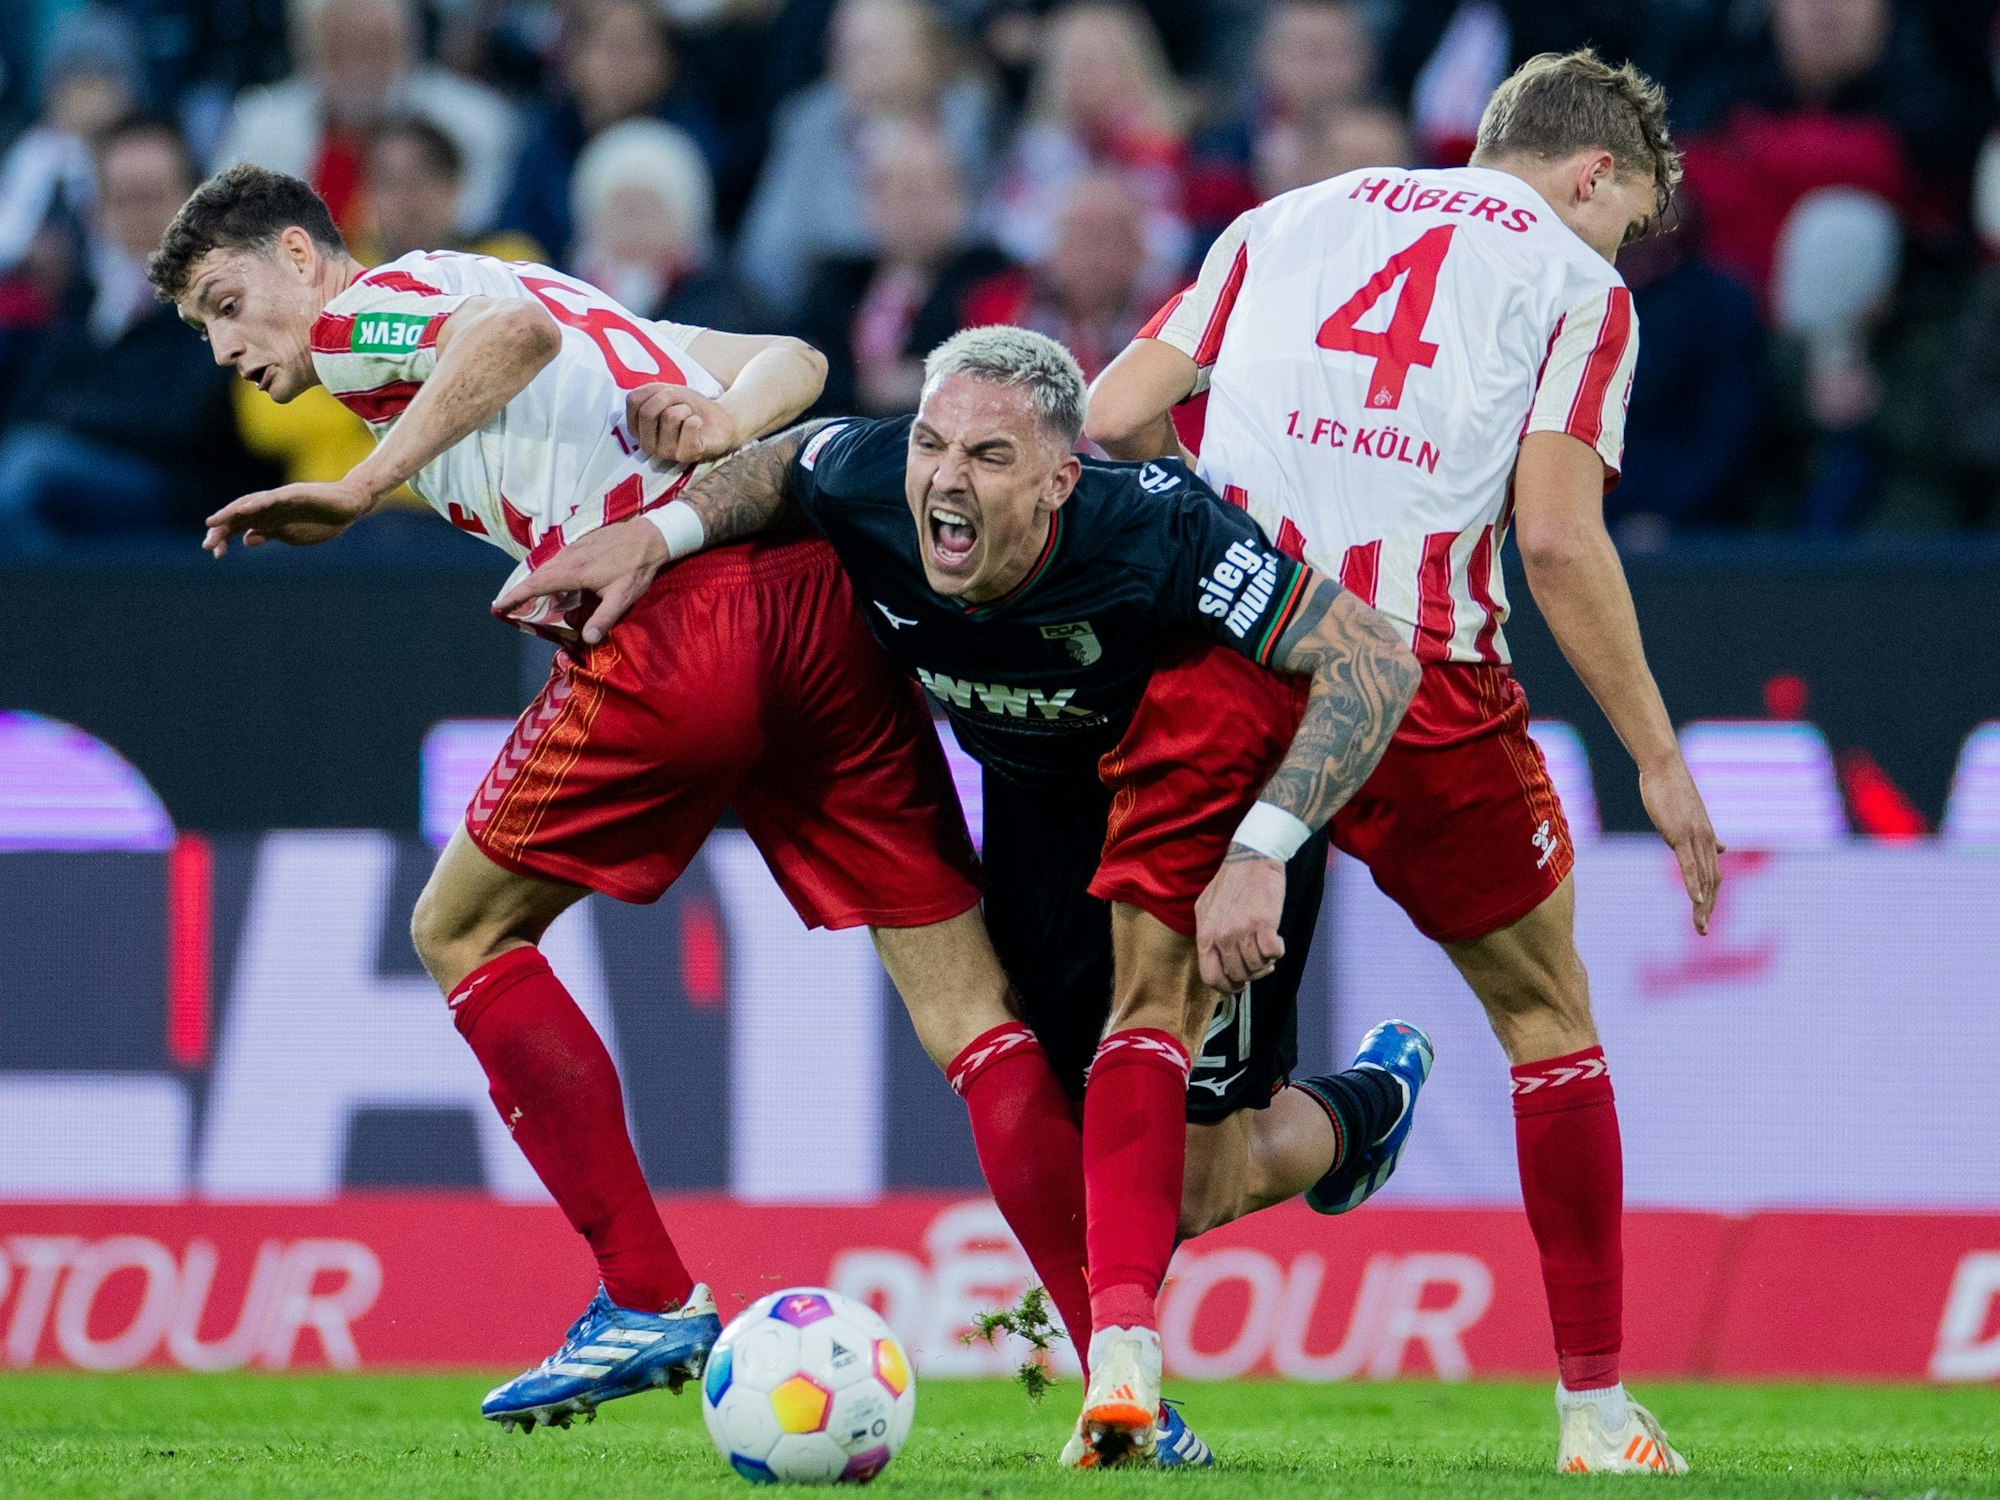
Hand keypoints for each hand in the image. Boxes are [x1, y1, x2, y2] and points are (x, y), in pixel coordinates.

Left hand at [202, 478, 373, 556]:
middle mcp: (270, 506)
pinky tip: (245, 509)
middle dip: (222, 528)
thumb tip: (247, 538)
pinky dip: (258, 503)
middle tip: (208, 545)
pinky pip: (273, 498)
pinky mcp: (296, 494)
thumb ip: (269, 533)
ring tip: (214, 522)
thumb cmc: (322, 520)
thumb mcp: (291, 534)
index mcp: (269, 518)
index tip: (214, 553)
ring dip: (232, 513)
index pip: (240, 526)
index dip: (225, 537)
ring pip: (250, 504)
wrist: (349, 506)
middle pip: (240, 515)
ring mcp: (282, 499)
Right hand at [490, 515, 669, 643]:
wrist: (650, 535)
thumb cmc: (636, 568)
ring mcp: (573, 547)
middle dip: (519, 590)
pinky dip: (546, 571)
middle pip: (536, 574)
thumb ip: (604, 618)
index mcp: (574, 571)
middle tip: (506, 606)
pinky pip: (555, 558)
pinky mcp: (580, 542)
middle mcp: (568, 557)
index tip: (498, 605)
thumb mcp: (623, 597)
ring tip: (523, 596)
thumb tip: (587, 640)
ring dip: (532, 580)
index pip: (537, 585)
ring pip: (545, 565)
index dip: (516, 595)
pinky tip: (550, 580)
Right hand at [626, 383, 741, 465]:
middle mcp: (647, 444)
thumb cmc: (688, 406)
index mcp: (637, 428)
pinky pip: (689, 426)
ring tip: (689, 417)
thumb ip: (648, 392)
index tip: (666, 395)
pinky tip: (698, 426)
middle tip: (680, 405)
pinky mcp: (687, 455)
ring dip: (685, 409)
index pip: (633, 400)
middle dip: (669, 397)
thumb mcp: (665, 391)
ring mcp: (666, 453)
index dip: (654, 390)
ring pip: (670, 417)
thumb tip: (638, 398)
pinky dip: (697, 419)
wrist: (717, 420)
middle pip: (647, 411)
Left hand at [1194, 846, 1286, 990]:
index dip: (1226, 987)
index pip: (1211, 977)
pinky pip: (1274, 953)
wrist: (1250, 858)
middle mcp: (1222, 937)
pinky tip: (1277, 941)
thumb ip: (1209, 935)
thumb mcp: (1206, 908)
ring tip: (1268, 950)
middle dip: (1251, 975)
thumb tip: (1216, 961)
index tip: (1237, 985)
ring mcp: (1242, 931)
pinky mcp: (1264, 924)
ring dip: (1266, 963)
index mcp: (1205, 935)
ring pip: (1257, 966)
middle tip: (1259, 965)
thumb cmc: (1230, 882)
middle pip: (1238, 975)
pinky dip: (1278, 951)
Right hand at [1640, 751, 1724, 933]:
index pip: (1713, 874)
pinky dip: (1694, 884)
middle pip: (1713, 881)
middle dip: (1709, 908)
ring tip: (1700, 926)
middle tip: (1702, 931)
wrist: (1664, 767)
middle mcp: (1706, 840)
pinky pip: (1689, 864)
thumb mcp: (1691, 816)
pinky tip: (1696, 900)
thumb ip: (1706, 836)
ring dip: (1703, 904)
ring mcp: (1694, 837)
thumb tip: (1722, 848)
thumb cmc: (1671, 788)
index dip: (1711, 897)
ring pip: (1704, 877)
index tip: (1704, 917)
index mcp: (1706, 838)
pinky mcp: (1680, 834)